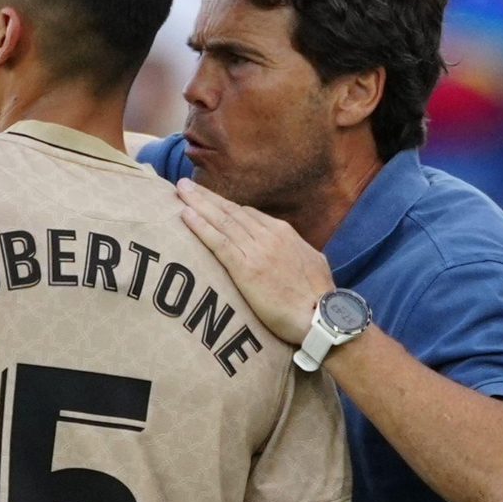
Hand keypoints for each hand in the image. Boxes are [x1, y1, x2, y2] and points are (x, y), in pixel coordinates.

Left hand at [176, 178, 333, 343]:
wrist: (322, 316)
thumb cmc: (318, 297)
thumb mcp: (312, 262)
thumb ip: (295, 251)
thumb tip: (290, 250)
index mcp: (284, 233)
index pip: (248, 214)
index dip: (225, 206)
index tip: (209, 200)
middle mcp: (269, 235)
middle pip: (231, 211)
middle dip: (206, 197)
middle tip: (184, 185)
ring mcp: (257, 250)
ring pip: (222, 221)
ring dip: (198, 204)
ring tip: (180, 192)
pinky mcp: (246, 268)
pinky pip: (218, 242)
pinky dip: (200, 227)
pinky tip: (185, 215)